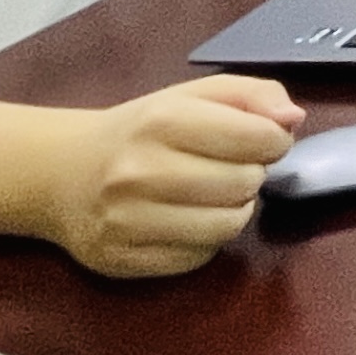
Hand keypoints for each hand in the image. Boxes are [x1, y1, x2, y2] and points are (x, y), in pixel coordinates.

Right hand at [45, 76, 301, 278]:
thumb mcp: (193, 95)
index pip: (256, 137)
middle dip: (251, 175)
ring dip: (234, 210)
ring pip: (227, 226)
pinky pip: (198, 258)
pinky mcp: (123, 260)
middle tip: (230, 168)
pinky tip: (186, 219)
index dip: (274, 141)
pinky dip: (205, 240)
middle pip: (245, 184)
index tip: (264, 142)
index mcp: (163, 119)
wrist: (62, 174)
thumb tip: (293, 118)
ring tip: (213, 195)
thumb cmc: (141, 130)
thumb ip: (252, 94)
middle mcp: (141, 170)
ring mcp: (127, 220)